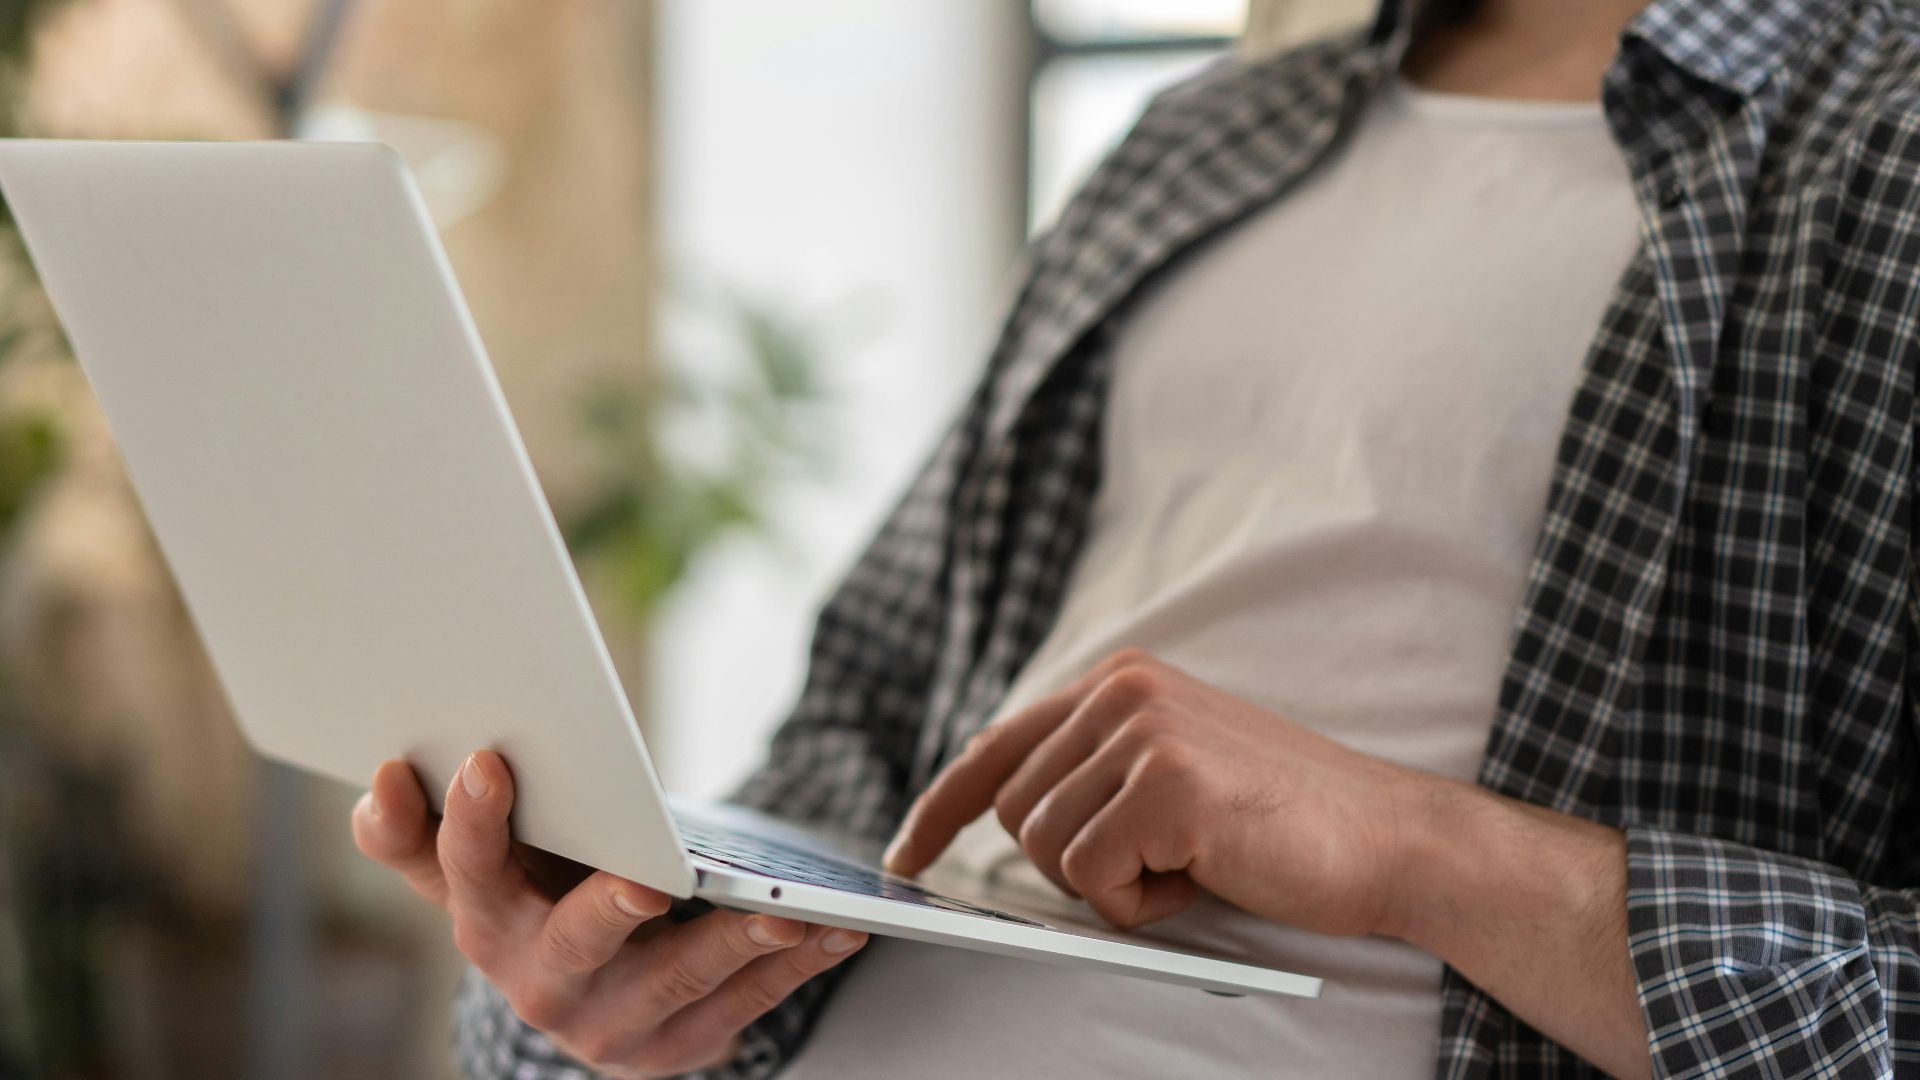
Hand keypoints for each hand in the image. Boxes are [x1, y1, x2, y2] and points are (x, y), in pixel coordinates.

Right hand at [352, 750, 867, 1078]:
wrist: (592, 995)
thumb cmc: (540, 896)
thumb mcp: (482, 866)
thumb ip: (426, 831)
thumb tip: (383, 778)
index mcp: (484, 921)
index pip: (462, 870)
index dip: (470, 823)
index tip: (487, 762)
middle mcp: (539, 982)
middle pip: (574, 941)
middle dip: (610, 910)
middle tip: (647, 882)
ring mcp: (611, 1025)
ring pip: (679, 980)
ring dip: (735, 945)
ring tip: (783, 911)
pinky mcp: (678, 1049)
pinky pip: (747, 1004)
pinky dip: (795, 966)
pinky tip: (838, 931)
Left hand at [884, 649, 1435, 936]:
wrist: (1388, 838)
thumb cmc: (1279, 822)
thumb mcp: (1170, 769)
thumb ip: (1093, 771)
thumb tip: (998, 815)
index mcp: (1120, 681)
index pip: (995, 745)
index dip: (938, 808)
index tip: (905, 856)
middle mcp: (1121, 690)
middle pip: (1012, 812)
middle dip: (1073, 862)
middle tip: (1162, 861)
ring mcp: (1142, 731)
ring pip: (1043, 848)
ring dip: (1113, 883)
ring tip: (1191, 860)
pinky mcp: (1165, 783)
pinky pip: (1091, 877)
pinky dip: (1140, 902)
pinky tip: (1203, 873)